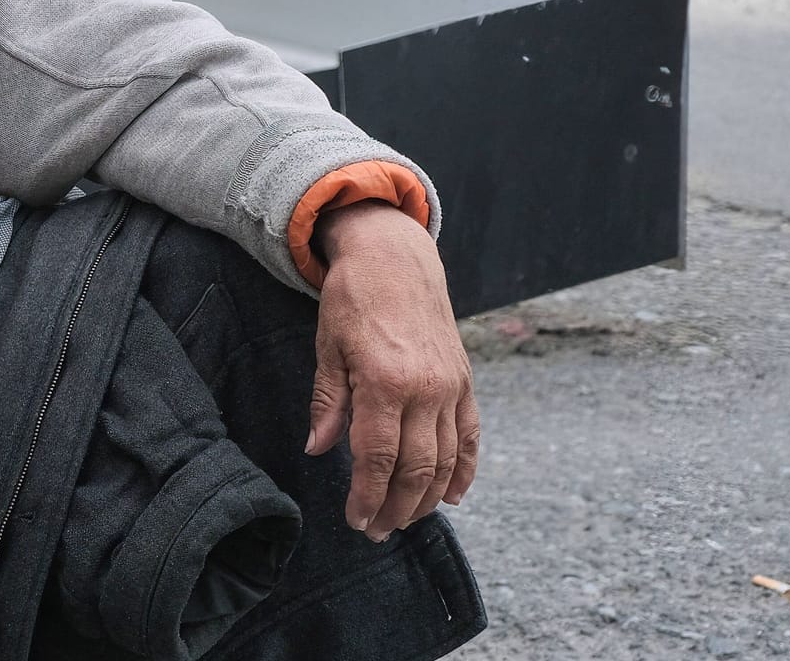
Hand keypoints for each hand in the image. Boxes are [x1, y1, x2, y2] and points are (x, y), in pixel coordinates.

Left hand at [304, 202, 479, 540]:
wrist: (395, 257)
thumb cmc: (353, 299)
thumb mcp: (328, 347)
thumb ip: (327, 403)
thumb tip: (317, 450)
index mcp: (384, 381)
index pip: (377, 456)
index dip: (367, 495)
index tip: (356, 520)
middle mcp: (425, 389)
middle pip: (416, 467)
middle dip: (397, 507)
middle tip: (378, 531)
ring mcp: (451, 386)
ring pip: (446, 459)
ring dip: (428, 497)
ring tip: (406, 520)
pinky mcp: (464, 381)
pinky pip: (471, 435)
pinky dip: (465, 469)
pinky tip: (453, 496)